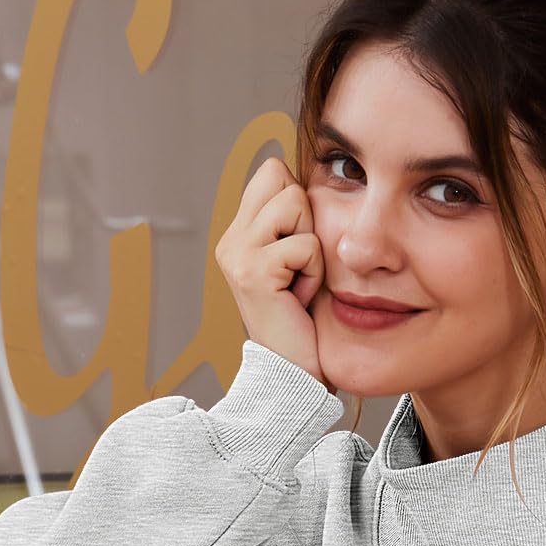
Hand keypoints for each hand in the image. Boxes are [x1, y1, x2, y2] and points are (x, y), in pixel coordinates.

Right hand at [214, 155, 332, 389]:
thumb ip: (294, 224)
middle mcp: (231, 240)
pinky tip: (299, 297)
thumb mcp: (297, 263)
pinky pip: (306, 244)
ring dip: (311, 244)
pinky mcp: (254, 271)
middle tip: (298, 266)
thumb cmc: (305, 323)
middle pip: (280, 175)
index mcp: (238, 235)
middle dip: (305, 217)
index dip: (299, 200)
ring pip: (294, 202)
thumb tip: (313, 180)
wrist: (293, 375)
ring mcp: (238, 254)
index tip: (298, 250)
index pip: (272, 170)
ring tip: (299, 280)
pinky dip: (313, 271)